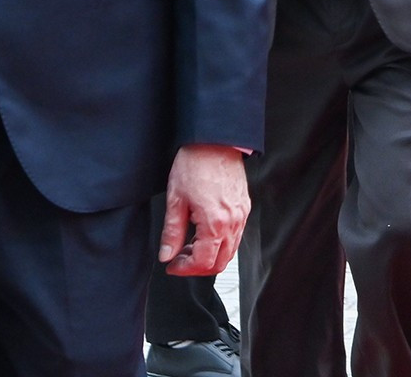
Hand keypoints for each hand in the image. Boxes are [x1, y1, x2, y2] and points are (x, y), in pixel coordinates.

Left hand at [158, 145, 249, 275]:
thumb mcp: (175, 200)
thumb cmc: (195, 164)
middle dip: (198, 267)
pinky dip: (220, 242)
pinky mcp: (244, 207)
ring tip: (190, 245)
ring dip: (210, 255)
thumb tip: (166, 254)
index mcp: (214, 223)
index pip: (203, 263)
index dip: (184, 269)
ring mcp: (241, 215)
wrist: (215, 141)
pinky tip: (204, 232)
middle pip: (220, 263)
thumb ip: (171, 232)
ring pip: (230, 251)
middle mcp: (232, 222)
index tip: (172, 265)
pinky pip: (236, 235)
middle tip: (180, 259)